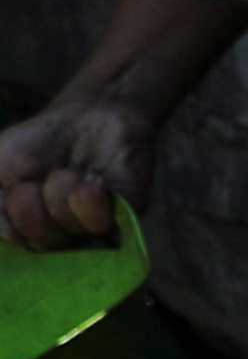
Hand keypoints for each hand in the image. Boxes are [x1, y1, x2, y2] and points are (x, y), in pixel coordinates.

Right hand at [0, 95, 155, 252]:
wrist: (86, 116)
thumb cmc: (36, 146)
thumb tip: (10, 236)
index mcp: (28, 230)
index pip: (14, 242)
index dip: (8, 215)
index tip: (14, 186)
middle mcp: (61, 236)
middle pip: (39, 242)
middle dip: (29, 203)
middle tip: (36, 180)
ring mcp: (93, 229)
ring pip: (68, 228)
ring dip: (59, 190)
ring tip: (68, 172)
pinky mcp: (126, 217)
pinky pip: (100, 223)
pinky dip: (88, 195)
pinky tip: (93, 178)